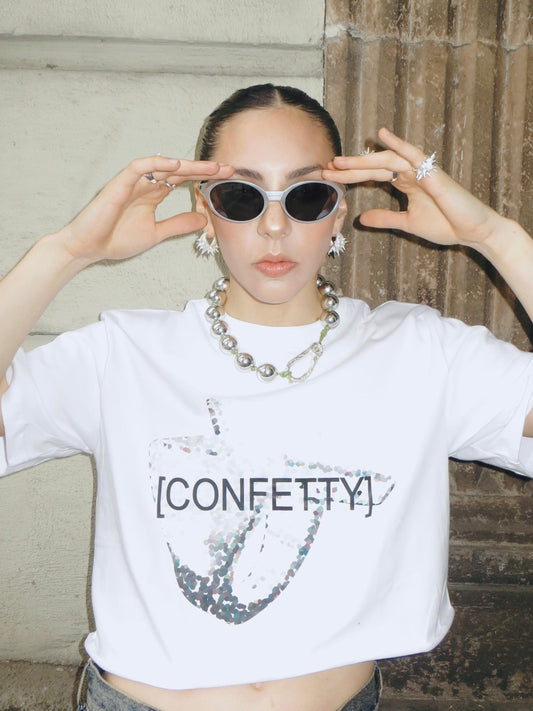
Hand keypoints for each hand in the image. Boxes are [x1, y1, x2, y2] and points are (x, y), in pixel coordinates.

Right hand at [57, 157, 233, 262]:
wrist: (88, 248)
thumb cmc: (115, 240)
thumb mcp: (156, 233)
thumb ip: (177, 225)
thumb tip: (203, 220)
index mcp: (152, 195)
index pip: (182, 180)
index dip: (202, 178)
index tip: (225, 179)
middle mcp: (144, 185)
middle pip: (177, 171)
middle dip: (202, 169)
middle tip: (226, 168)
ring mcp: (132, 183)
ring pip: (162, 166)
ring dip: (186, 165)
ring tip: (209, 167)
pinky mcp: (119, 184)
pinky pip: (139, 167)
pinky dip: (157, 164)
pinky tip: (175, 165)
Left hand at [322, 128, 505, 250]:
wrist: (471, 231)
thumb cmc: (446, 224)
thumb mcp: (407, 223)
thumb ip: (385, 218)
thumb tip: (361, 218)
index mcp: (405, 183)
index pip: (372, 176)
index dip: (351, 175)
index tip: (329, 176)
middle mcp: (411, 172)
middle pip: (375, 165)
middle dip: (350, 167)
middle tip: (326, 167)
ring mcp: (421, 170)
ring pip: (387, 159)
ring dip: (364, 159)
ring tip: (341, 161)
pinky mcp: (433, 173)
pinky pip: (413, 154)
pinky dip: (398, 144)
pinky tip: (382, 135)